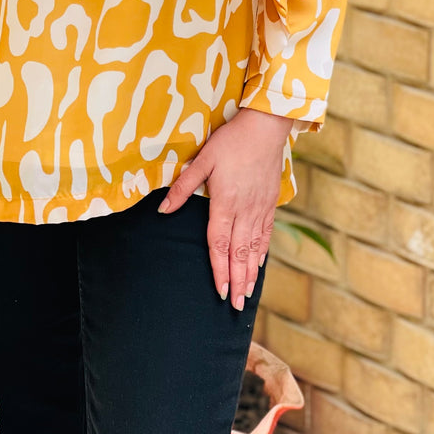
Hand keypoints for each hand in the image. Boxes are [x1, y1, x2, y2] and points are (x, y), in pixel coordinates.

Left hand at [158, 107, 290, 310]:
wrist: (265, 127)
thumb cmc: (230, 141)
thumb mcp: (202, 160)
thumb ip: (183, 187)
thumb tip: (163, 209)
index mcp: (225, 203)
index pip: (219, 243)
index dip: (218, 269)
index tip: (219, 290)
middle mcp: (245, 210)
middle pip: (239, 253)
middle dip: (237, 281)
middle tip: (235, 306)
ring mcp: (260, 208)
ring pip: (254, 248)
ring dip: (250, 273)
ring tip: (247, 294)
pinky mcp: (270, 202)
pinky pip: (266, 234)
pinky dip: (262, 253)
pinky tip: (259, 265)